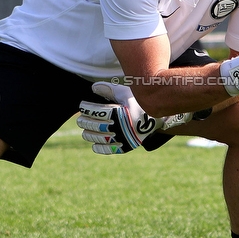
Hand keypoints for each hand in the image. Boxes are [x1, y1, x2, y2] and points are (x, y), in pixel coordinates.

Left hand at [77, 82, 191, 154]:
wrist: (158, 117)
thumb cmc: (140, 102)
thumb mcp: (126, 93)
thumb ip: (109, 90)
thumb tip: (93, 88)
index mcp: (120, 113)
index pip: (97, 111)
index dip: (87, 108)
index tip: (82, 106)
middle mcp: (121, 127)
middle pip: (96, 125)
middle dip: (85, 122)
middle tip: (80, 119)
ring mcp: (124, 138)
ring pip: (100, 138)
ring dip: (89, 135)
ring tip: (85, 131)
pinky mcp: (127, 146)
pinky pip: (110, 150)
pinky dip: (100, 148)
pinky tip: (94, 145)